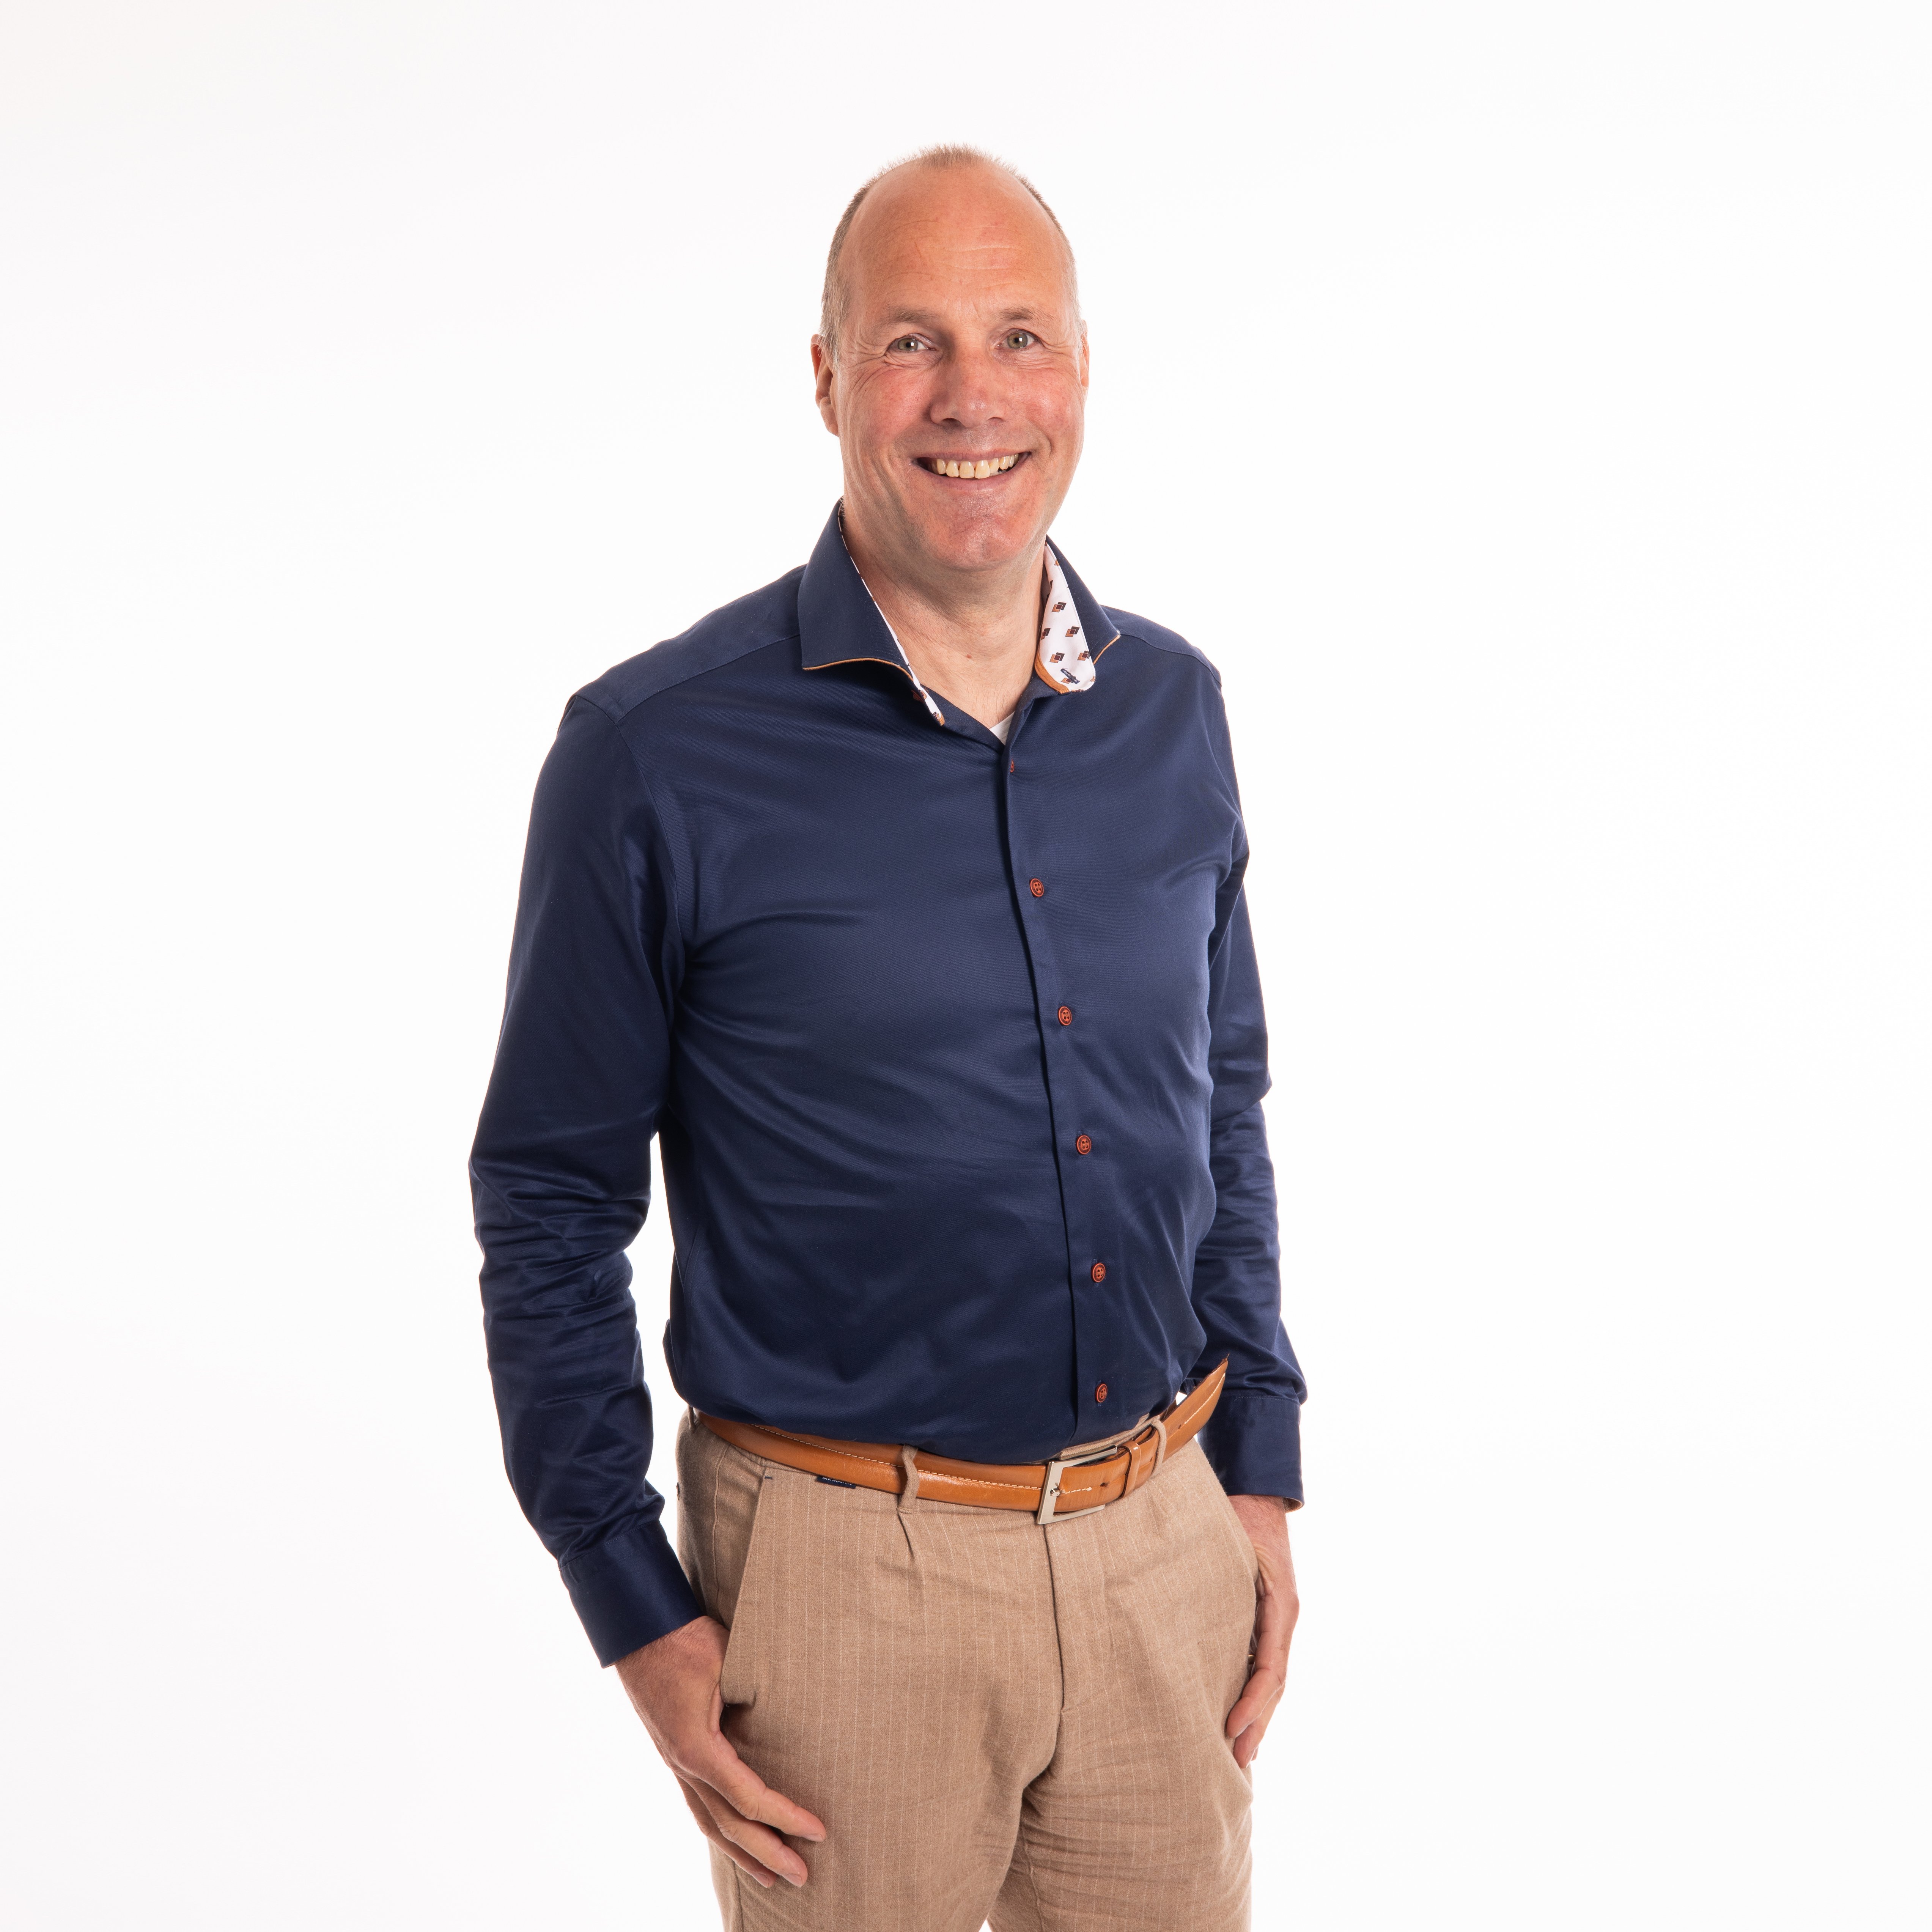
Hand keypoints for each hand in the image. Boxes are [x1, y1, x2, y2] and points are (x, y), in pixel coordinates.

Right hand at [614, 1615, 826, 1888]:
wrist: (642, 1631)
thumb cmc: (687, 1642)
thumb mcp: (728, 1665)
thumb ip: (756, 1699)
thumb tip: (797, 1721)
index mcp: (698, 1749)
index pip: (750, 1798)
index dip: (786, 1818)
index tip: (819, 1831)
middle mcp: (684, 1766)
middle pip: (729, 1825)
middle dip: (768, 1853)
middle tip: (802, 1877)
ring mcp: (677, 1764)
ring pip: (710, 1822)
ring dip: (742, 1852)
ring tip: (770, 1876)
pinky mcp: (676, 1755)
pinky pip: (700, 1804)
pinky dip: (721, 1828)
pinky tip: (735, 1837)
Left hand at [1223, 1494, 1297, 1768]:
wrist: (1258, 1489)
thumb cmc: (1240, 1512)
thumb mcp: (1231, 1543)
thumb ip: (1218, 1578)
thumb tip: (1185, 1615)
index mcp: (1281, 1607)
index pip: (1270, 1667)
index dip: (1252, 1701)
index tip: (1232, 1727)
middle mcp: (1284, 1618)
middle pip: (1275, 1683)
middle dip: (1258, 1723)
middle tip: (1239, 1761)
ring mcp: (1279, 1619)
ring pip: (1272, 1678)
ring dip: (1259, 1715)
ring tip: (1243, 1752)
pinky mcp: (1268, 1616)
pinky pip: (1265, 1661)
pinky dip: (1256, 1691)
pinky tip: (1242, 1713)